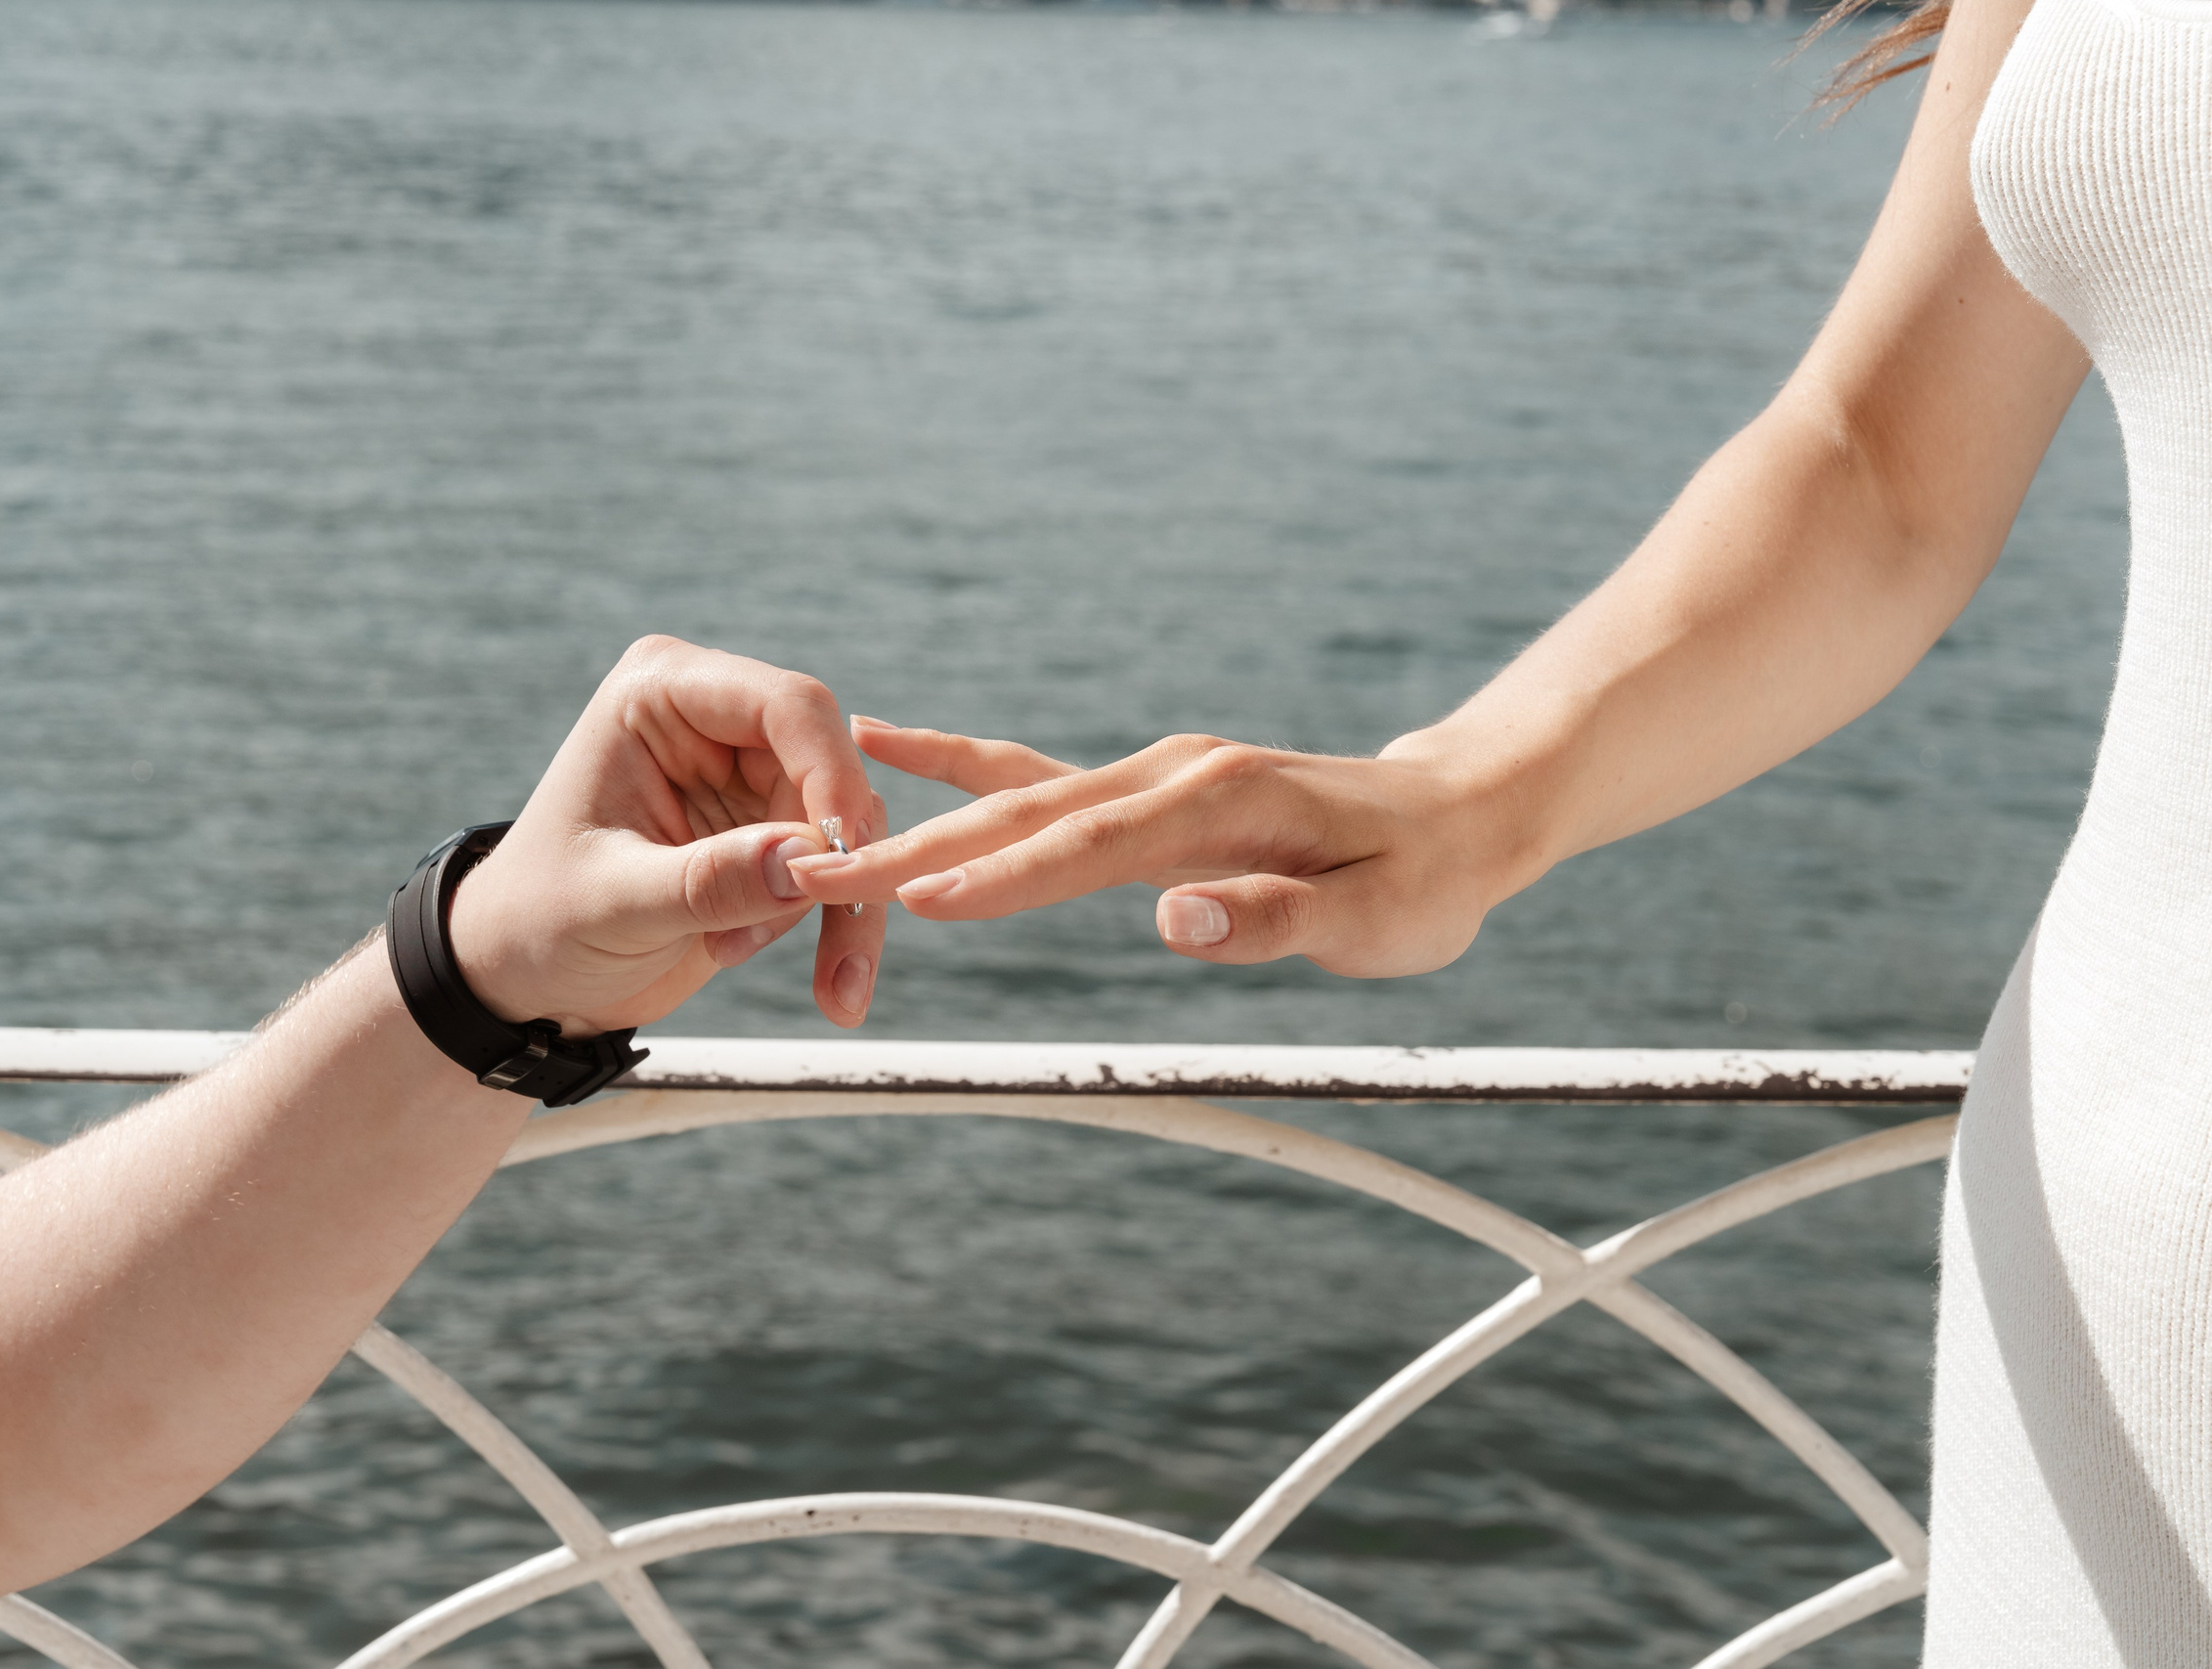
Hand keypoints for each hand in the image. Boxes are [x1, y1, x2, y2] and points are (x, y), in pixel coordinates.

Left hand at [447, 636, 887, 1028]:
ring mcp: (748, 778)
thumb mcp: (614, 904)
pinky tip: (830, 989)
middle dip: (838, 862)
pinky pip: (840, 871)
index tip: (843, 858)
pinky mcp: (771, 836)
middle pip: (832, 770)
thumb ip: (707, 882)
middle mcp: (716, 722)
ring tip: (811, 983)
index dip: (831, 775)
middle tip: (837, 945)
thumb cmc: (540, 921)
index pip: (786, 705)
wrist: (522, 976)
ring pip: (850, 829)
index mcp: (661, 694)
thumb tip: (808, 861)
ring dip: (840, 908)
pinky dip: (841, 928)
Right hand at [788, 720, 1521, 976]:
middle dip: (924, 845)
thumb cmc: (1423, 879)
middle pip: (1030, 812)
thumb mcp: (1378, 921)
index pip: (1091, 848)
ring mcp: (1155, 775)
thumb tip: (1174, 922)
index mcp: (1220, 802)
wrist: (1458, 814)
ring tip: (829, 843)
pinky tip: (890, 744)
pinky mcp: (1148, 791)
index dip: (1005, 878)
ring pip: (1020, 795)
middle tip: (823, 876)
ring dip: (926, 820)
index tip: (921, 901)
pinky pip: (1039, 776)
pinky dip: (961, 764)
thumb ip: (1278, 921)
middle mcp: (1173, 773)